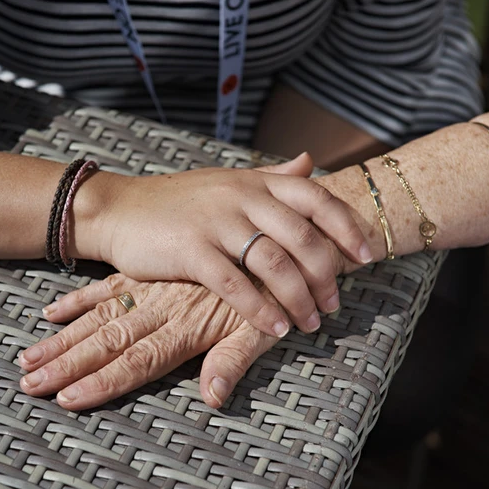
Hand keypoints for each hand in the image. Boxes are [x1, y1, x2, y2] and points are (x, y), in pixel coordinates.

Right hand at [20, 273, 278, 410]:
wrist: (266, 237)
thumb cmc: (270, 292)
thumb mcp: (261, 329)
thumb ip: (234, 359)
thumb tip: (212, 399)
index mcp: (188, 325)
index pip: (140, 361)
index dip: (104, 382)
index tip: (69, 399)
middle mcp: (164, 307)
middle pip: (110, 339)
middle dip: (70, 364)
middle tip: (30, 383)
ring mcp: (155, 287)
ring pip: (103, 315)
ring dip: (66, 338)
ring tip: (30, 358)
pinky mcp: (152, 271)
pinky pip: (111, 286)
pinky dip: (81, 300)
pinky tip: (54, 311)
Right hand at [82, 152, 370, 335]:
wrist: (120, 210)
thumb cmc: (179, 201)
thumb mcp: (228, 180)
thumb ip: (271, 174)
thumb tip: (309, 161)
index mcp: (255, 182)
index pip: (315, 198)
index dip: (347, 227)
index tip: (367, 256)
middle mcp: (241, 198)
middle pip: (302, 236)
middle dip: (326, 275)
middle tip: (334, 303)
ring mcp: (216, 222)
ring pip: (274, 263)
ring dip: (299, 298)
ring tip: (311, 323)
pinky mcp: (191, 250)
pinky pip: (235, 284)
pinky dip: (260, 309)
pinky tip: (275, 328)